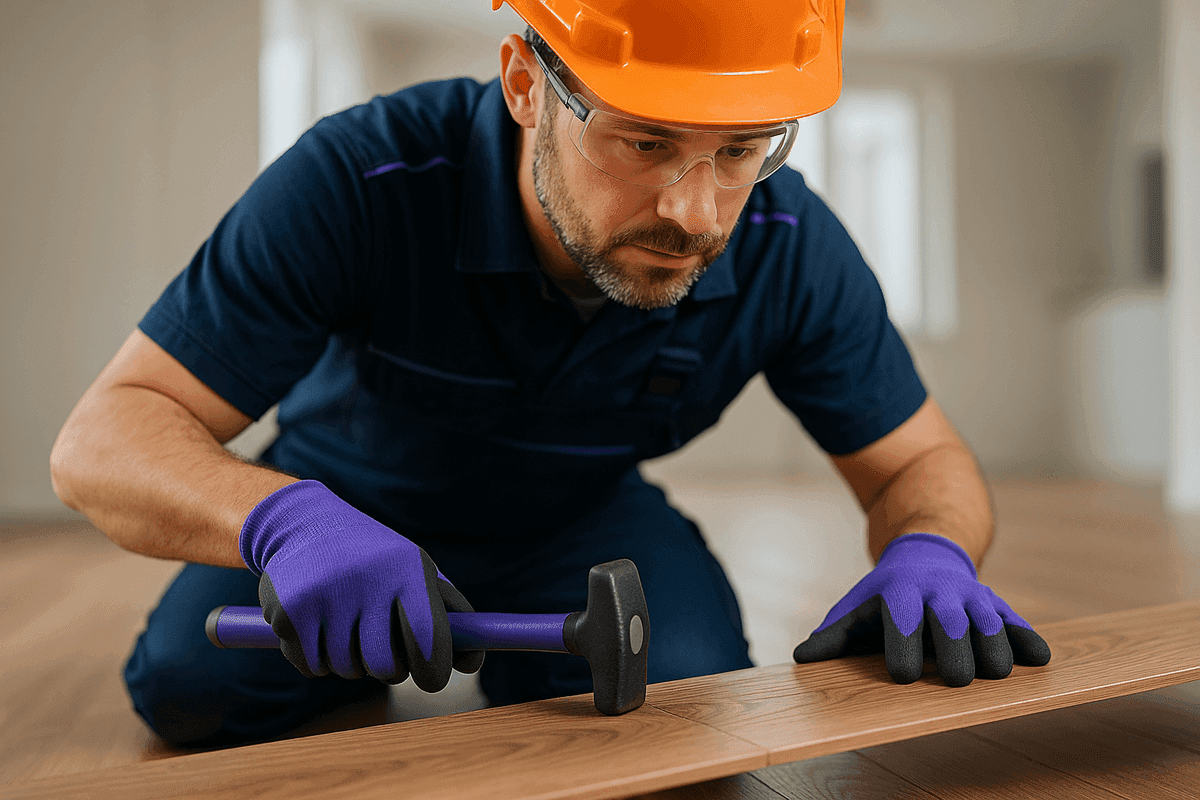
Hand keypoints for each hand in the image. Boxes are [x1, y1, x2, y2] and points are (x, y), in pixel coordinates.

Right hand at [240, 480, 484, 688]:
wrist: (305, 524)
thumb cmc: (376, 559)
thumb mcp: (416, 571)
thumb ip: (450, 615)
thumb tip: (471, 663)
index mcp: (406, 568)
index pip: (427, 637)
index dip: (433, 669)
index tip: (431, 679)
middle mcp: (367, 579)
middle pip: (385, 667)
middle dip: (387, 669)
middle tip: (380, 645)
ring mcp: (325, 595)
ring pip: (346, 670)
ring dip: (349, 661)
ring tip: (345, 623)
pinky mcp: (289, 611)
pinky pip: (311, 666)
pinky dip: (315, 658)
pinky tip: (316, 624)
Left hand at [793, 532, 1049, 685]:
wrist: (926, 553)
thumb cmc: (885, 595)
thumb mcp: (857, 607)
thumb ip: (833, 634)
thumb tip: (800, 658)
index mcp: (901, 593)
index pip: (902, 619)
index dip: (902, 646)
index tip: (903, 677)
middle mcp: (940, 592)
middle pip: (951, 620)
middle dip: (955, 648)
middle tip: (956, 680)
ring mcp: (972, 597)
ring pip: (988, 621)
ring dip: (994, 646)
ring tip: (996, 674)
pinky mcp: (997, 605)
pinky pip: (1015, 621)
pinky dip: (1027, 639)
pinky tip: (1039, 659)